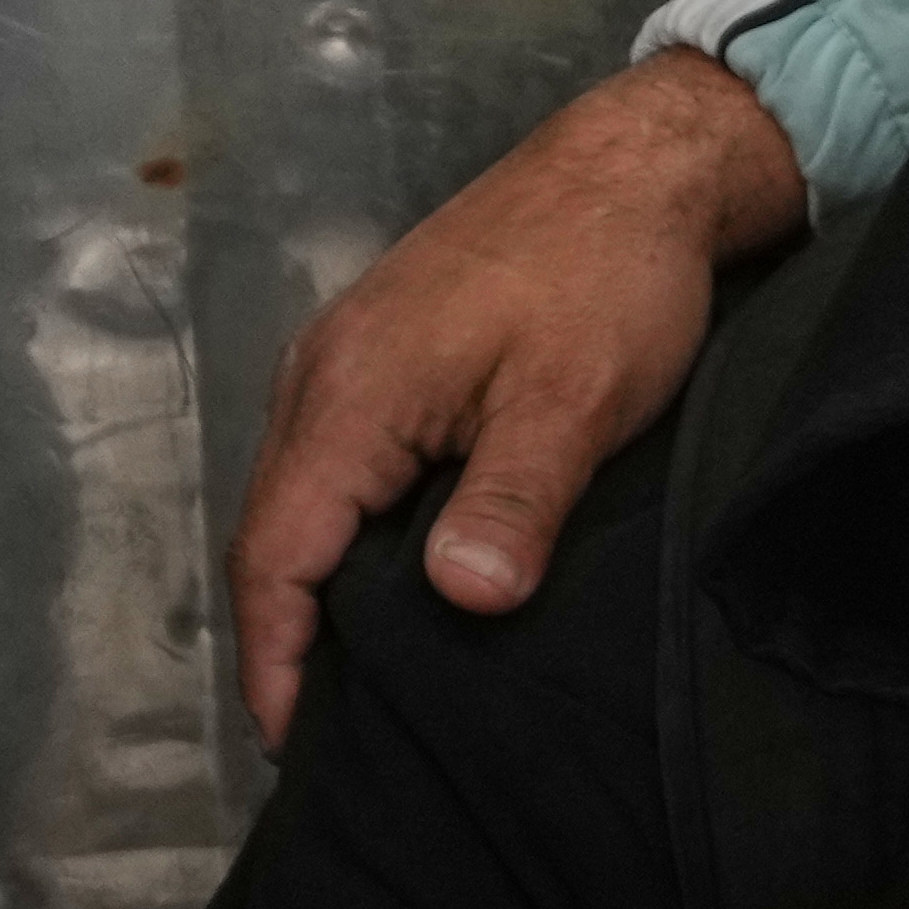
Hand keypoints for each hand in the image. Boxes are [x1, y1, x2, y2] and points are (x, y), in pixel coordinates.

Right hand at [225, 47, 802, 742]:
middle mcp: (320, 377)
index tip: (293, 744)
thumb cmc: (609, 275)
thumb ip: (512, 500)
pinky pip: (336, 465)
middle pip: (273, 534)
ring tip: (355, 680)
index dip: (278, 659)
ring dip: (314, 588)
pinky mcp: (383, 354)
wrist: (634, 163)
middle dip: (287, 638)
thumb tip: (462, 601)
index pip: (276, 556)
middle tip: (327, 736)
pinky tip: (389, 583)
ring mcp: (346, 361)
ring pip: (302, 500)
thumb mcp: (575, 398)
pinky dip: (345, 536)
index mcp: (348, 394)